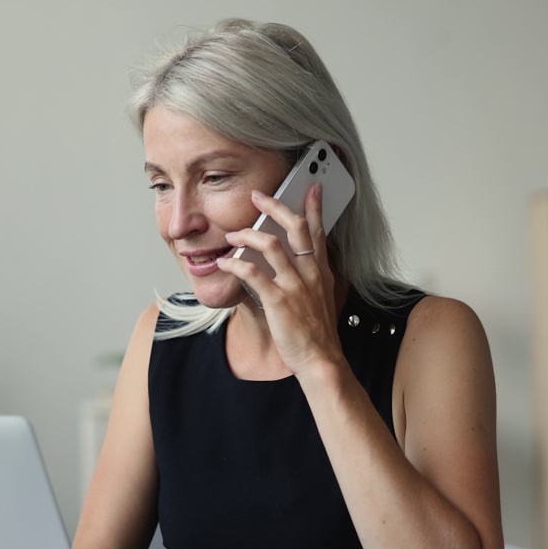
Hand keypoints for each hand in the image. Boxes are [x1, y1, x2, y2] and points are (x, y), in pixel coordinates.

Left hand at [216, 184, 340, 375]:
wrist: (321, 360)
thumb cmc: (317, 334)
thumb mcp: (322, 299)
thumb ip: (311, 279)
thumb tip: (296, 264)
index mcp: (321, 272)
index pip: (318, 232)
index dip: (314, 207)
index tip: (311, 188)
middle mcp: (311, 273)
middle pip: (295, 227)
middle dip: (275, 206)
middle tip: (258, 196)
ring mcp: (295, 285)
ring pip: (270, 244)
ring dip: (247, 234)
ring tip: (233, 235)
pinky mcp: (278, 300)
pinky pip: (253, 273)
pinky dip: (236, 264)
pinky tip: (225, 263)